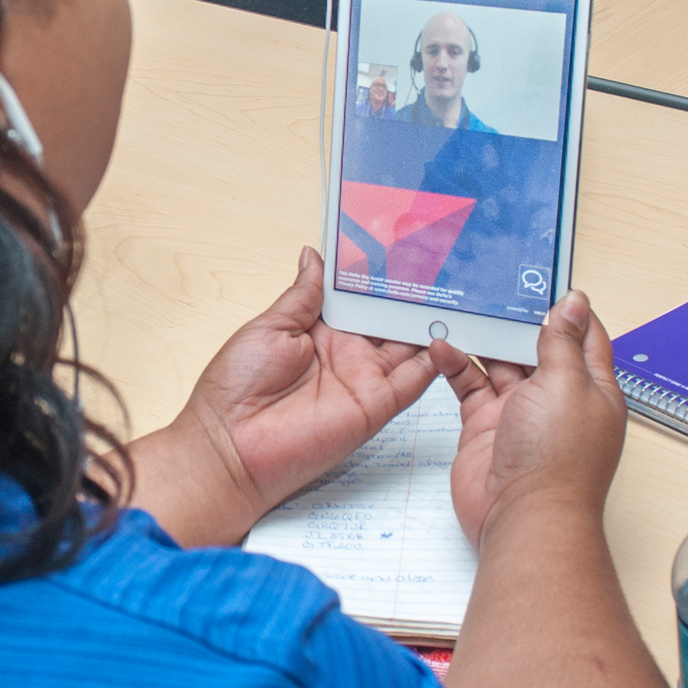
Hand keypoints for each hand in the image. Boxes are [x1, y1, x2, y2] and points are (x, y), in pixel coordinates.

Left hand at [120, 248, 436, 546]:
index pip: (357, 294)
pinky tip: (448, 331)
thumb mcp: (268, 327)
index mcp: (319, 330)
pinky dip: (435, 357)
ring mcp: (364, 378)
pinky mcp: (376, 404)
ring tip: (455, 285)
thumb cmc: (234, 389)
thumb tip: (313, 255)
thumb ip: (302, 295)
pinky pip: (415, 379)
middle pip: (388, 315)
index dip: (375, 271)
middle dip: (412, 290)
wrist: (231, 447)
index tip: (398, 239)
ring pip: (409, 342)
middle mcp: (347, 352)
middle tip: (439, 255)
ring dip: (429, 318)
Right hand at [428, 290, 626, 546]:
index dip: (568, 308)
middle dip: (517, 320)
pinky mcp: (486, 427)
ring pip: (499, 364)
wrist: (524, 518)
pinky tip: (444, 346)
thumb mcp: (566, 383)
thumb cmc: (558, 461)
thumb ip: (562, 341)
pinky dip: (456, 365)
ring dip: (483, 340)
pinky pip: (470, 387)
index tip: (547, 278)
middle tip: (494, 287)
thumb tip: (574, 303)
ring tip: (463, 309)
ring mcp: (520, 413)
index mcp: (590, 388)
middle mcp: (556, 399)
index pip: (584, 336)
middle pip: (537, 348)